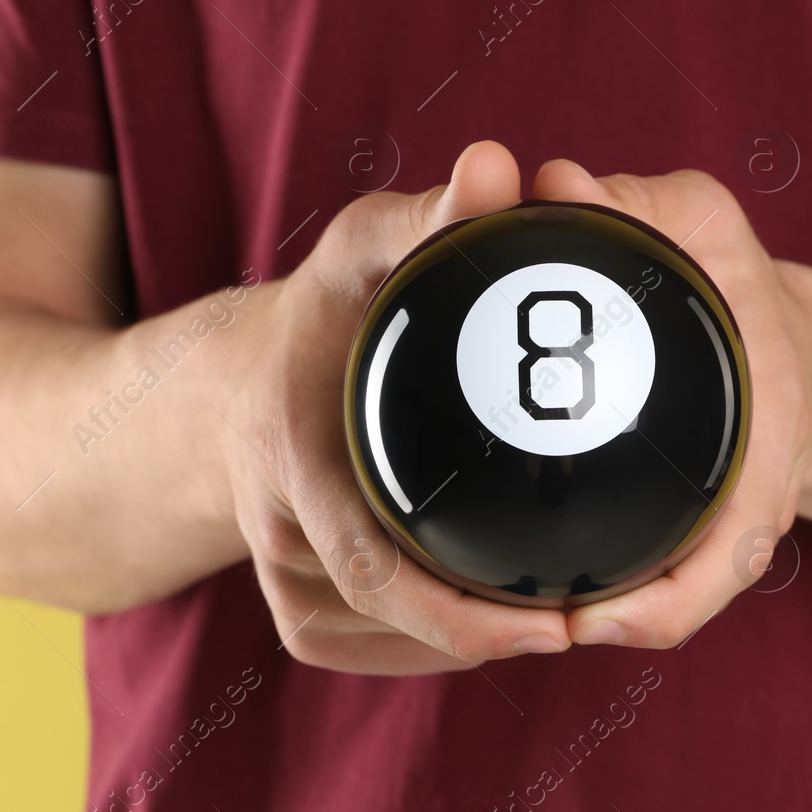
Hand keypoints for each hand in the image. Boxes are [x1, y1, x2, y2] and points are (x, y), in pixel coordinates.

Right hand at [220, 142, 571, 674]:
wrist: (232, 381)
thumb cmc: (317, 312)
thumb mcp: (362, 248)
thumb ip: (429, 216)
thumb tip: (499, 165)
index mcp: (290, 455)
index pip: (371, 565)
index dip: (459, 612)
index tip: (554, 621)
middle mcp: (276, 528)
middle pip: (384, 616)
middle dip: (483, 636)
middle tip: (580, 623)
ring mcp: (280, 573)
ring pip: (377, 640)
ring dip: (461, 641)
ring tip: (551, 619)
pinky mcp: (295, 600)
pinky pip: (360, 645)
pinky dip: (426, 645)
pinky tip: (490, 629)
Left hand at [531, 160, 811, 647]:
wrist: (783, 332)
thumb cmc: (740, 278)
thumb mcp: (703, 220)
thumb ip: (635, 202)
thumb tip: (553, 183)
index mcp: (768, 442)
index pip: (733, 551)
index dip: (665, 604)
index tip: (588, 620)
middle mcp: (754, 500)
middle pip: (697, 595)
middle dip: (624, 625)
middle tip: (538, 629)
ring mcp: (726, 518)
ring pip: (673, 596)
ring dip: (608, 615)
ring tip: (518, 621)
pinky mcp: (691, 517)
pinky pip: (651, 567)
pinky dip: (605, 582)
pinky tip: (532, 578)